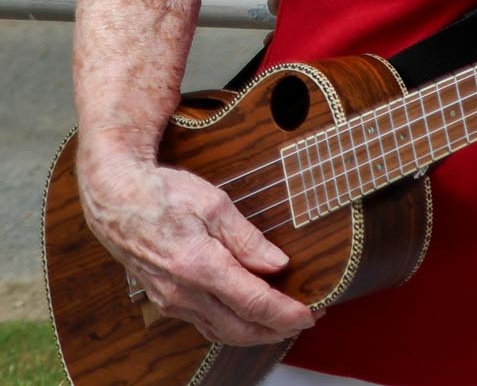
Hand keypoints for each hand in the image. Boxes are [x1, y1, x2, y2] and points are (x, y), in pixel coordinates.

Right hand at [76, 147, 313, 344]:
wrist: (114, 198)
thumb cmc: (164, 194)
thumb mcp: (214, 204)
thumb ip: (247, 238)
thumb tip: (278, 263)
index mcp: (198, 266)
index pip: (253, 303)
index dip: (286, 314)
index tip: (311, 314)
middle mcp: (183, 292)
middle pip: (239, 328)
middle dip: (277, 330)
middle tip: (308, 319)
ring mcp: (170, 300)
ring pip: (220, 331)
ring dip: (256, 333)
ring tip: (285, 321)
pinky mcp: (164, 299)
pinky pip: (204, 324)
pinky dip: (232, 327)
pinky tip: (248, 317)